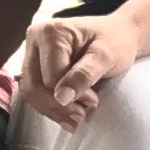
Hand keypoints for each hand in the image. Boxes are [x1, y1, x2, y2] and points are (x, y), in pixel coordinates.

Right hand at [22, 14, 139, 128]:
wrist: (119, 32)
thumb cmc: (115, 41)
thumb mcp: (106, 56)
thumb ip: (84, 74)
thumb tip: (61, 97)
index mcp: (50, 32)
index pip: (50, 77)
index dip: (70, 95)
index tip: (93, 101)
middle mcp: (34, 39)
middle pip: (33, 86)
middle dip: (58, 106)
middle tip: (82, 115)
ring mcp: (31, 52)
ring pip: (30, 92)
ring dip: (52, 110)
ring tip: (77, 116)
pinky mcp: (34, 65)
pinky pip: (33, 92)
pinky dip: (49, 107)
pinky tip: (66, 113)